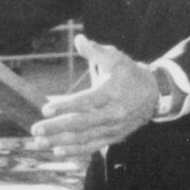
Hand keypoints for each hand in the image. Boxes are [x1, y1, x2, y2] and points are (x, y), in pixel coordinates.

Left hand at [31, 35, 157, 156]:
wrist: (154, 94)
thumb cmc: (130, 73)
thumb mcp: (116, 58)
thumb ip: (96, 51)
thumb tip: (79, 39)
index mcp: (112, 93)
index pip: (86, 102)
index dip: (65, 106)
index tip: (45, 109)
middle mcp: (113, 114)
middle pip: (82, 123)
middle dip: (57, 128)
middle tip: (35, 130)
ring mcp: (113, 128)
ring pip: (85, 138)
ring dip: (61, 142)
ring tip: (39, 142)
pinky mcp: (114, 137)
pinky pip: (93, 146)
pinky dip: (75, 150)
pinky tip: (57, 151)